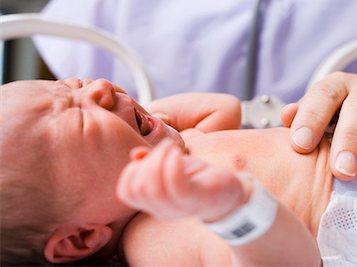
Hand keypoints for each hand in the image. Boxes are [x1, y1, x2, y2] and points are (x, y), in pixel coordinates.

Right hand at [116, 139, 244, 221]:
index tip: (148, 156)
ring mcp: (180, 206)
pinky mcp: (198, 198)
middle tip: (166, 147)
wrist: (230, 193)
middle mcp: (163, 209)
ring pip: (154, 188)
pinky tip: (180, 154)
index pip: (126, 192)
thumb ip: (152, 161)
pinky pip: (176, 185)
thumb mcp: (172, 166)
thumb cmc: (199, 178)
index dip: (130, 171)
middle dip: (148, 161)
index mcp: (154, 202)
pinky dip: (173, 164)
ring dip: (160, 159)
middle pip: (139, 189)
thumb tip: (135, 154)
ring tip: (173, 148)